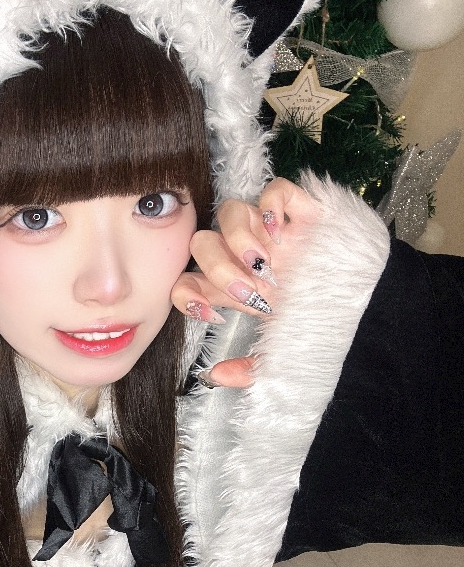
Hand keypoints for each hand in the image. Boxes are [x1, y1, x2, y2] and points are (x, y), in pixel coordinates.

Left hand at [172, 179, 321, 387]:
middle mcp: (249, 256)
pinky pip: (275, 190)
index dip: (188, 294)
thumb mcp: (287, 357)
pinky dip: (271, 206)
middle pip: (203, 243)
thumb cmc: (331, 330)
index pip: (191, 279)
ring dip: (238, 239)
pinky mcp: (303, 211)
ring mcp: (274, 232)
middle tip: (246, 291)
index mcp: (239, 287)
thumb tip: (212, 377)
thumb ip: (250, 369)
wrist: (377, 312)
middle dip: (217, 268)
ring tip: (264, 264)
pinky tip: (280, 234)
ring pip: (232, 211)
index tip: (211, 313)